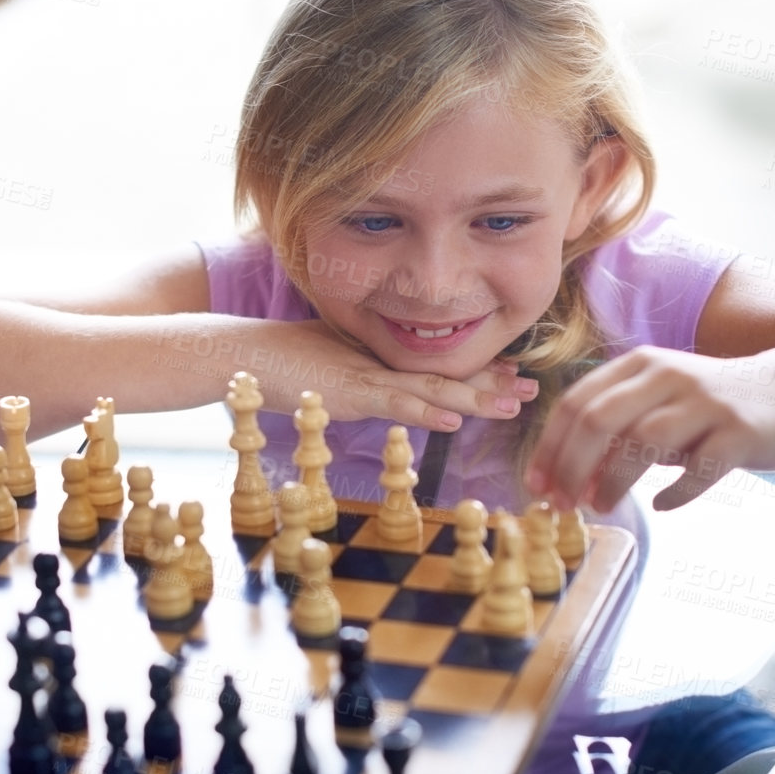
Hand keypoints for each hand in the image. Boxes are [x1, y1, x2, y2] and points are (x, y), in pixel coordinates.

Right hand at [249, 321, 537, 429]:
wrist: (243, 353)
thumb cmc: (281, 360)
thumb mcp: (331, 366)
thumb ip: (361, 376)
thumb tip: (380, 389)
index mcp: (381, 358)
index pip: (438, 365)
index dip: (476, 371)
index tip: (513, 373)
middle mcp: (381, 363)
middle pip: (445, 373)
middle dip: (490, 381)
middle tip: (531, 386)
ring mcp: (367, 376)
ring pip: (430, 388)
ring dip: (473, 398)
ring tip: (511, 404)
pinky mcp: (349, 393)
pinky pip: (394, 403)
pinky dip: (425, 412)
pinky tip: (454, 420)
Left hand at [525, 347, 774, 513]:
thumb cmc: (708, 406)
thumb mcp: (657, 403)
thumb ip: (616, 431)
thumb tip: (567, 478)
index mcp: (640, 365)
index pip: (576, 403)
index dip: (550, 447)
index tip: (538, 485)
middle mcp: (669, 376)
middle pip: (600, 420)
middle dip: (572, 467)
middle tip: (564, 503)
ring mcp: (706, 403)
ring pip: (643, 441)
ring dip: (614, 482)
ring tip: (602, 506)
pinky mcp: (741, 433)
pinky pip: (699, 469)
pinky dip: (675, 493)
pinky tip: (662, 505)